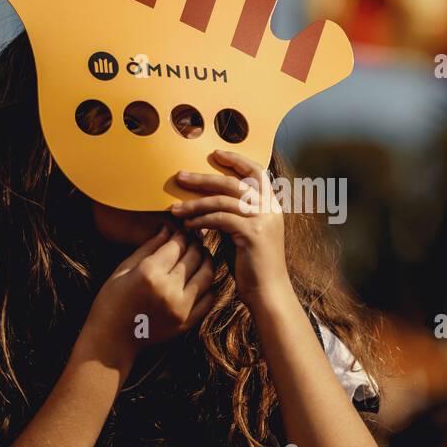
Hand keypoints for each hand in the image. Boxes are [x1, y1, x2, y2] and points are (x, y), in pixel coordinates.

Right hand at [84, 227, 214, 362]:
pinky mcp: (187, 323)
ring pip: (207, 275)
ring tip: (202, 255)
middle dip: (196, 244)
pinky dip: (210, 285)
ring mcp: (181, 308)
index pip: (176, 245)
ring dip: (207, 261)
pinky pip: (209, 299)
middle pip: (194, 257)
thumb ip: (147, 248)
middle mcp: (169, 289)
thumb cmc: (110, 302)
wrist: (111, 340)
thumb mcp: (123, 270)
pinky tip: (203, 277)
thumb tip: (167, 230)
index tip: (182, 230)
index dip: (181, 235)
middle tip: (195, 239)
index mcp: (149, 274)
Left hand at [170, 150, 293, 308]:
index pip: (256, 172)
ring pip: (223, 200)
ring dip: (195, 202)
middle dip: (204, 178)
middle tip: (180, 176)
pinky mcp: (253, 233)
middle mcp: (270, 208)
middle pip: (233, 182)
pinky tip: (188, 224)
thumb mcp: (245, 234)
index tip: (215, 153)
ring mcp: (263, 219)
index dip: (236, 160)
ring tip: (174, 208)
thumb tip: (210, 202)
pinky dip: (201, 220)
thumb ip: (235, 215)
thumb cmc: (253, 267)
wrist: (268, 293)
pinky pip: (220, 219)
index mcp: (271, 205)